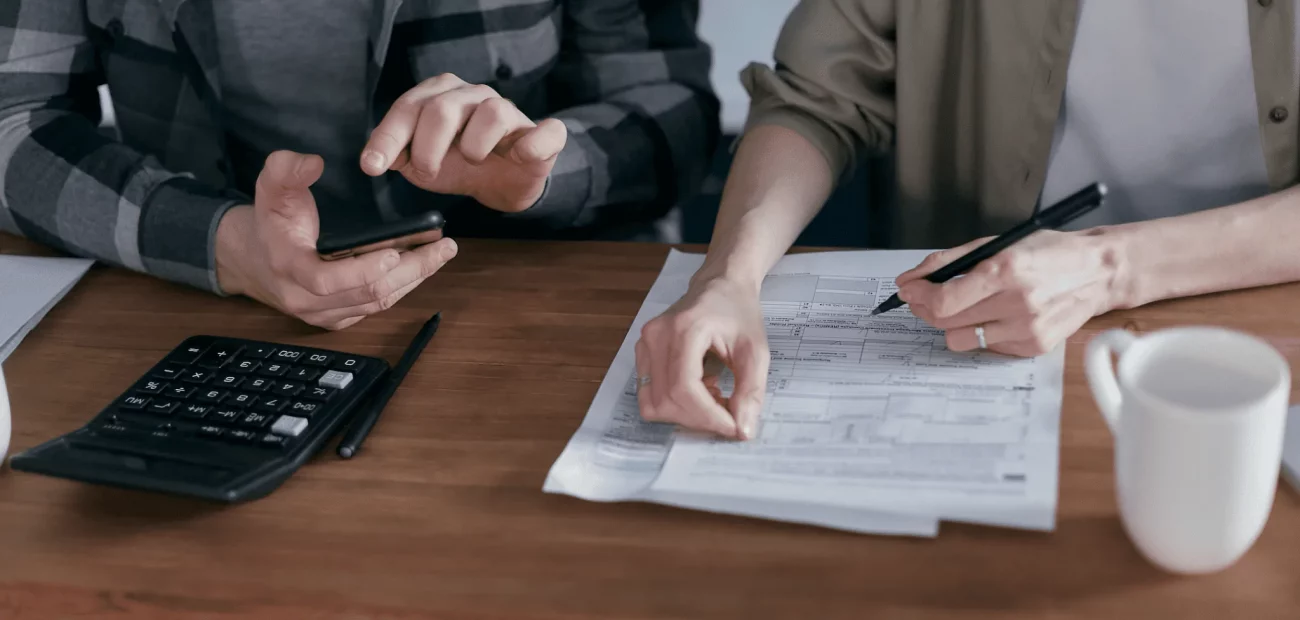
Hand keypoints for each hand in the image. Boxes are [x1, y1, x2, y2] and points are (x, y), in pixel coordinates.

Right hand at [215, 150, 457, 329]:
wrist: (255, 259)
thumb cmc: (270, 221)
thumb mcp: (269, 187)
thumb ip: (286, 169)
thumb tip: (313, 163)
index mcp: (289, 268)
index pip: (326, 281)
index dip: (362, 271)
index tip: (395, 252)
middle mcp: (306, 299)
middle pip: (367, 294)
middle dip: (410, 271)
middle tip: (443, 247)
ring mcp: (323, 314)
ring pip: (377, 304)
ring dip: (414, 279)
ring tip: (442, 253)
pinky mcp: (338, 318)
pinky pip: (376, 308)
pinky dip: (403, 287)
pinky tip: (423, 266)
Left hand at [359, 73, 567, 212]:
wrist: (503, 182)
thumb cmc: (460, 165)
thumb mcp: (421, 163)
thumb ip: (399, 155)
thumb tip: (380, 158)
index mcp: (440, 95)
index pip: (408, 108)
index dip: (388, 138)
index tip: (372, 167)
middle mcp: (474, 95)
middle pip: (443, 109)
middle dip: (427, 148)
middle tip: (428, 171)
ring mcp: (510, 111)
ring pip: (492, 113)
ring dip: (473, 147)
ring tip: (472, 160)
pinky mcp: (543, 135)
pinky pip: (545, 131)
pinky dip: (532, 144)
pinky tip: (518, 155)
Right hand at [634, 277, 770, 439]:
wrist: (721, 285)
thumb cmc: (738, 311)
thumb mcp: (756, 350)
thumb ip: (751, 391)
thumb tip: (743, 431)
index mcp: (685, 328)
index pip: (684, 389)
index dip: (708, 416)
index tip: (734, 427)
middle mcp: (656, 336)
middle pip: (666, 400)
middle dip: (700, 419)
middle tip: (728, 414)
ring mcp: (644, 343)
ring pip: (653, 403)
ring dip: (685, 414)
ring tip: (713, 398)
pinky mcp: (642, 352)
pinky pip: (649, 394)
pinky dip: (674, 404)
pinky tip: (699, 390)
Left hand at [894, 229, 1125, 356]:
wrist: (1097, 272)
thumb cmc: (1046, 252)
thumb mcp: (996, 243)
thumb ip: (949, 260)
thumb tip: (910, 279)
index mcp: (1005, 271)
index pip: (943, 301)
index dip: (917, 297)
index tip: (907, 290)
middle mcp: (1017, 303)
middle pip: (946, 322)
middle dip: (926, 309)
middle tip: (923, 297)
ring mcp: (1027, 329)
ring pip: (961, 340)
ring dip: (953, 323)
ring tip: (964, 306)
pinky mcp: (1034, 346)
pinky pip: (987, 347)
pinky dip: (982, 331)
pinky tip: (995, 315)